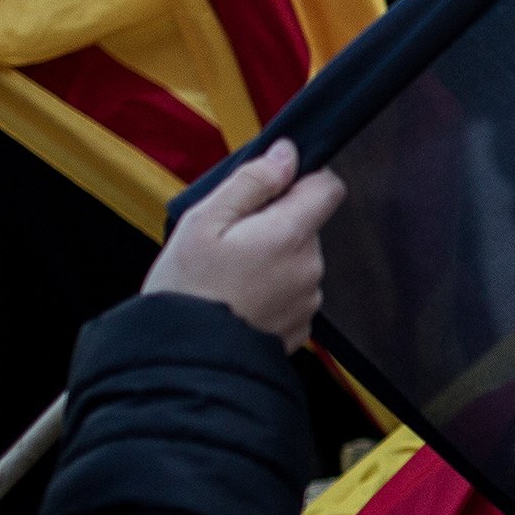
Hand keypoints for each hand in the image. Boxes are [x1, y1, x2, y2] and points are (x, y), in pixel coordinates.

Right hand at [144, 140, 344, 350]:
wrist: (185, 360)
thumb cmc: (187, 290)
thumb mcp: (205, 220)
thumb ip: (252, 181)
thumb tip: (286, 154)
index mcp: (290, 236)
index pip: (328, 188)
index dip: (303, 178)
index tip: (272, 185)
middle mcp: (309, 269)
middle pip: (307, 226)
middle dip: (274, 224)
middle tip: (230, 241)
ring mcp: (307, 300)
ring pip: (298, 260)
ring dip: (271, 259)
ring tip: (229, 275)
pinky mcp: (300, 326)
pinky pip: (292, 292)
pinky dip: (270, 290)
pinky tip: (238, 298)